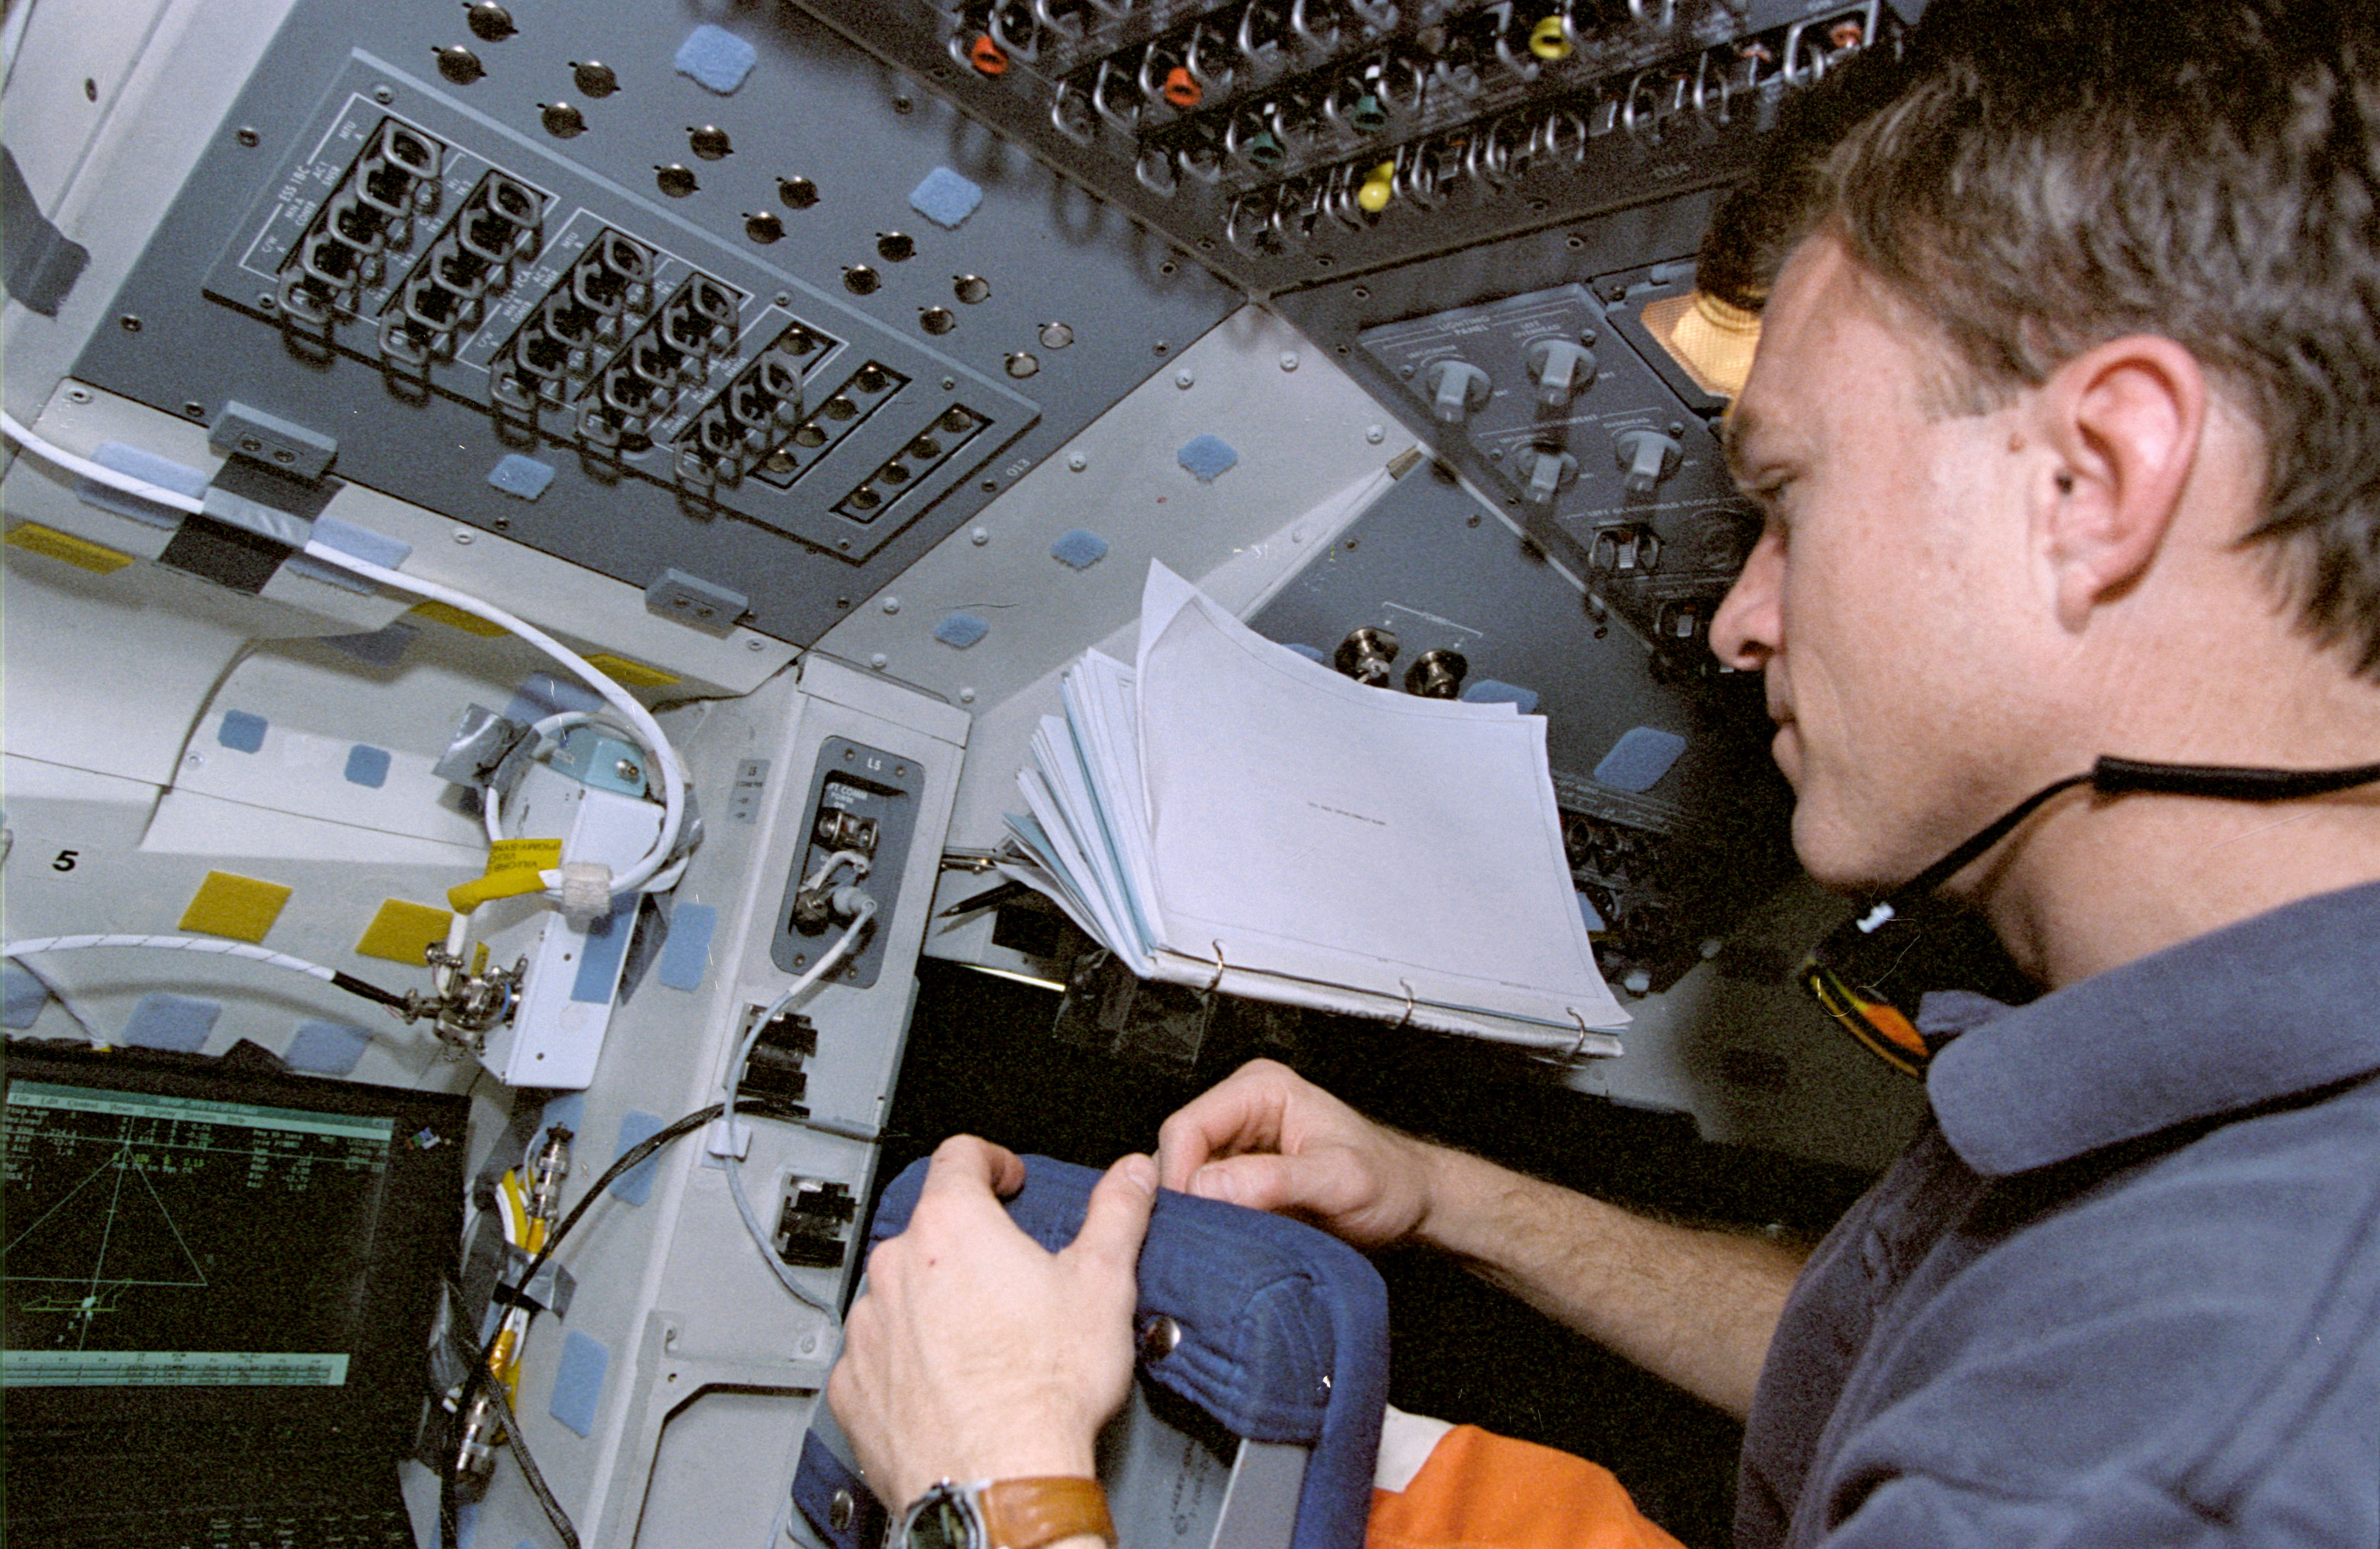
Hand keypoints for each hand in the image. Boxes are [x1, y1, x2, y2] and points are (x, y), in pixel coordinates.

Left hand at [828, 1137, 1154, 1510]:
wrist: (1001, 1481)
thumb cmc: (1045, 1391)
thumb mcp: (1103, 1284)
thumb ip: (1117, 1215)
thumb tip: (1130, 1177)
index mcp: (953, 1228)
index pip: (959, 1158)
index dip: (990, 1162)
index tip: (1005, 1179)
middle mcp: (897, 1269)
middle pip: (930, 1231)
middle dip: (968, 1246)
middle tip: (1010, 1281)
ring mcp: (869, 1328)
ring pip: (899, 1294)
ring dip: (933, 1303)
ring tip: (982, 1340)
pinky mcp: (853, 1385)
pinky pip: (876, 1354)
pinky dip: (905, 1359)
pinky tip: (947, 1381)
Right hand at [1155, 1059, 1435, 1249]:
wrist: (1409, 1202)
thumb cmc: (1389, 1180)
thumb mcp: (1340, 1180)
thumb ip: (1277, 1180)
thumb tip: (1212, 1185)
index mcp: (1261, 1089)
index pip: (1185, 1127)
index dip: (1179, 1177)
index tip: (1192, 1220)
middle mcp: (1242, 1110)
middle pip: (1176, 1154)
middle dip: (1185, 1199)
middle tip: (1206, 1241)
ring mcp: (1237, 1144)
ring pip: (1184, 1180)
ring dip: (1196, 1215)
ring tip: (1223, 1243)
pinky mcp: (1238, 1176)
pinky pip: (1202, 1200)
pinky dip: (1208, 1225)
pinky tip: (1228, 1242)